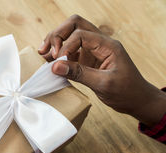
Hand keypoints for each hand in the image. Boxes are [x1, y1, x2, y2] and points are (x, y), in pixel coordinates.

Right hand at [39, 15, 165, 126]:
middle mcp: (99, 43)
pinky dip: (58, 54)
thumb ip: (79, 73)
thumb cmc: (126, 92)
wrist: (136, 100)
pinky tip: (50, 62)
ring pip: (70, 35)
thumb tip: (55, 66)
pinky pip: (69, 51)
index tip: (58, 61)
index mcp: (107, 45)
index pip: (80, 34)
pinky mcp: (86, 60)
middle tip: (45, 50)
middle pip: (74, 25)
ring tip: (43, 54)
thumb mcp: (103, 83)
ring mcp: (92, 51)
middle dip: (57, 35)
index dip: (65, 45)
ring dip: (55, 42)